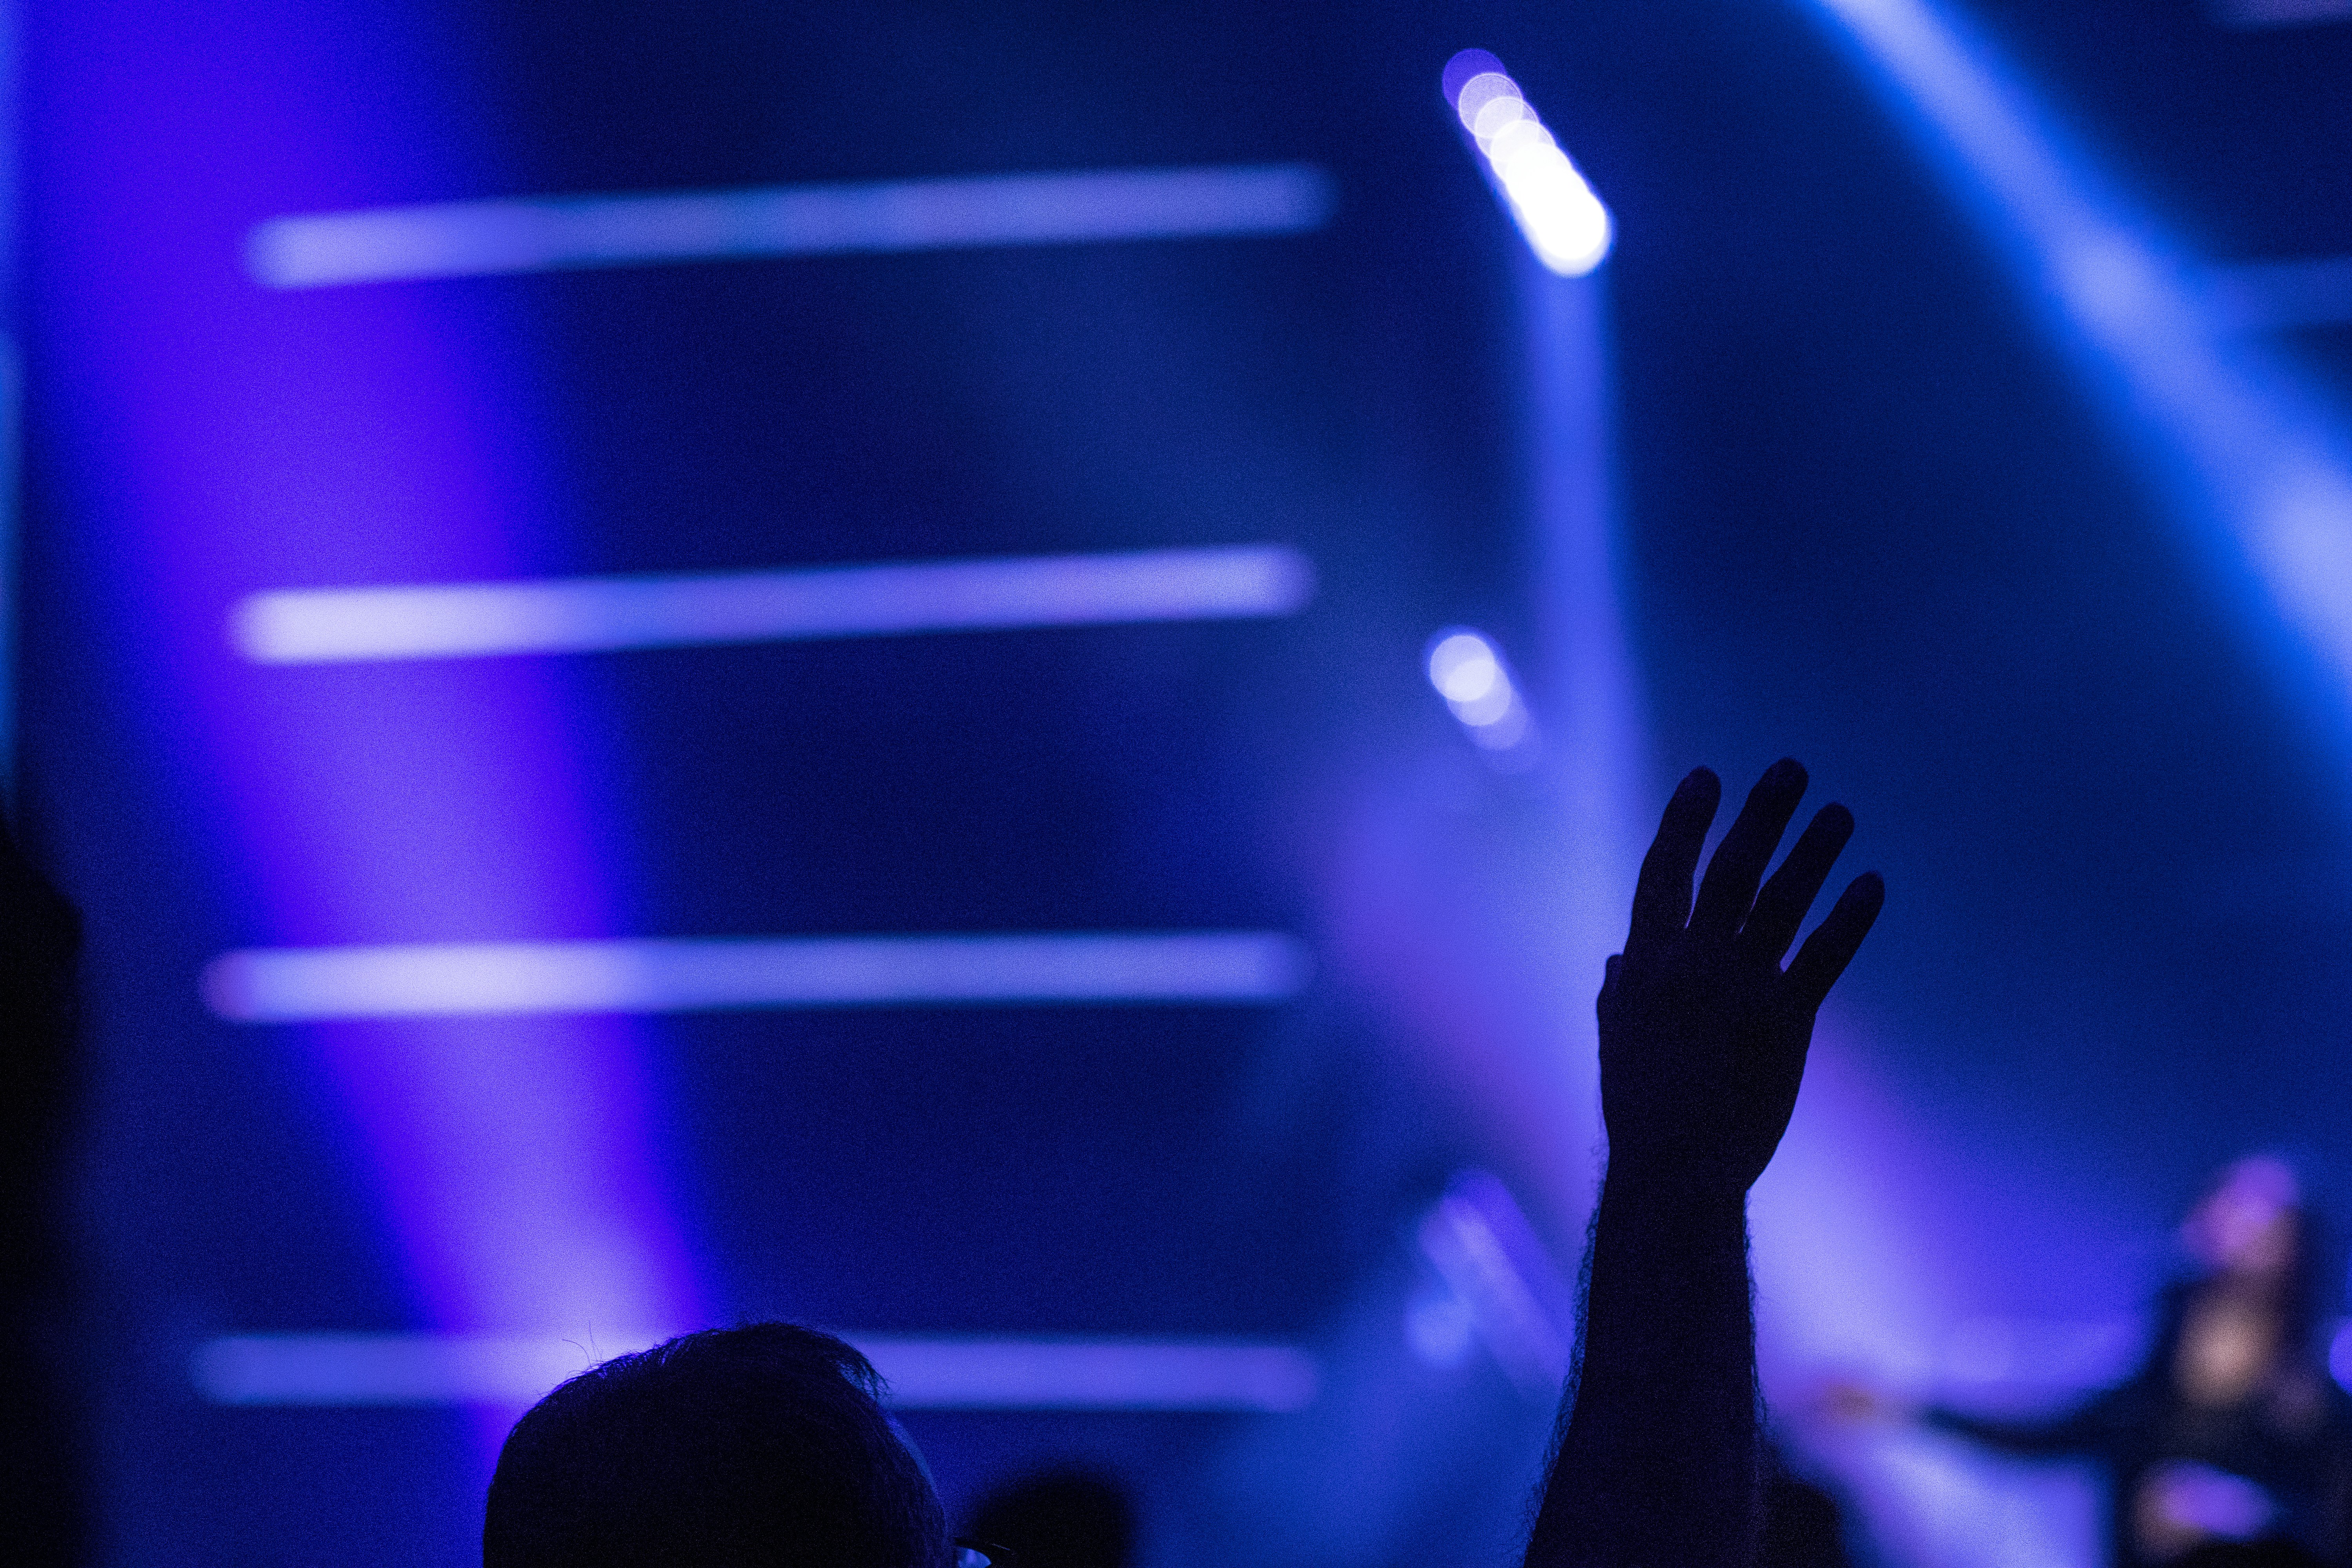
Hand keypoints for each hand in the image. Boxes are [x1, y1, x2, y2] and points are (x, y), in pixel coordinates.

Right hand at [1598, 759, 1882, 1194]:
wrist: (1677, 1167)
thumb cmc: (1640, 1108)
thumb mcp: (1616, 1040)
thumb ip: (1617, 991)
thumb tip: (1616, 957)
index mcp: (1644, 964)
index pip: (1663, 874)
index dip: (1685, 822)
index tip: (1708, 777)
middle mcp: (1691, 964)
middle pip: (1730, 871)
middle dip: (1760, 815)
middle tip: (1790, 769)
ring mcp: (1739, 988)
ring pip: (1781, 902)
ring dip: (1813, 851)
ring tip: (1839, 812)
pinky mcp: (1785, 1020)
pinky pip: (1823, 955)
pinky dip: (1849, 917)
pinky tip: (1870, 882)